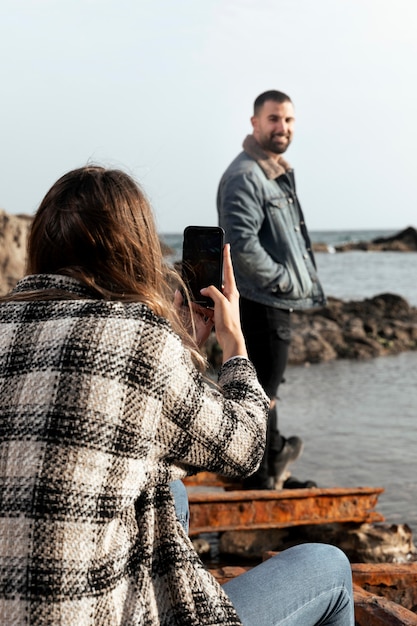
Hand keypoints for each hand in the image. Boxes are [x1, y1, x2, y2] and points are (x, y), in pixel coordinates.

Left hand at [173, 290, 214, 347]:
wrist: (181, 342)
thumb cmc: (176, 328)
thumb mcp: (174, 312)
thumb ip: (177, 302)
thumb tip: (178, 291)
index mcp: (189, 311)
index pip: (196, 301)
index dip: (199, 296)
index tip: (203, 289)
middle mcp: (196, 315)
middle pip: (204, 305)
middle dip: (207, 300)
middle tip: (210, 293)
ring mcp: (202, 321)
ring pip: (209, 311)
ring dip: (212, 306)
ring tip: (214, 299)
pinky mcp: (206, 327)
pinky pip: (213, 320)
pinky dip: (215, 315)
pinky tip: (217, 310)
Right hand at [200, 244, 246, 361]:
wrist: (230, 338)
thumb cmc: (229, 321)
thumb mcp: (221, 303)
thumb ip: (213, 292)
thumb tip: (204, 289)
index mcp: (232, 291)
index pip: (228, 270)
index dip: (227, 257)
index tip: (226, 245)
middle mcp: (229, 295)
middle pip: (218, 281)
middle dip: (211, 277)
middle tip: (206, 268)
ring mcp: (223, 303)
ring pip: (211, 293)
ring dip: (204, 293)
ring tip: (197, 292)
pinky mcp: (218, 311)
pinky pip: (208, 303)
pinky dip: (202, 304)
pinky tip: (195, 305)